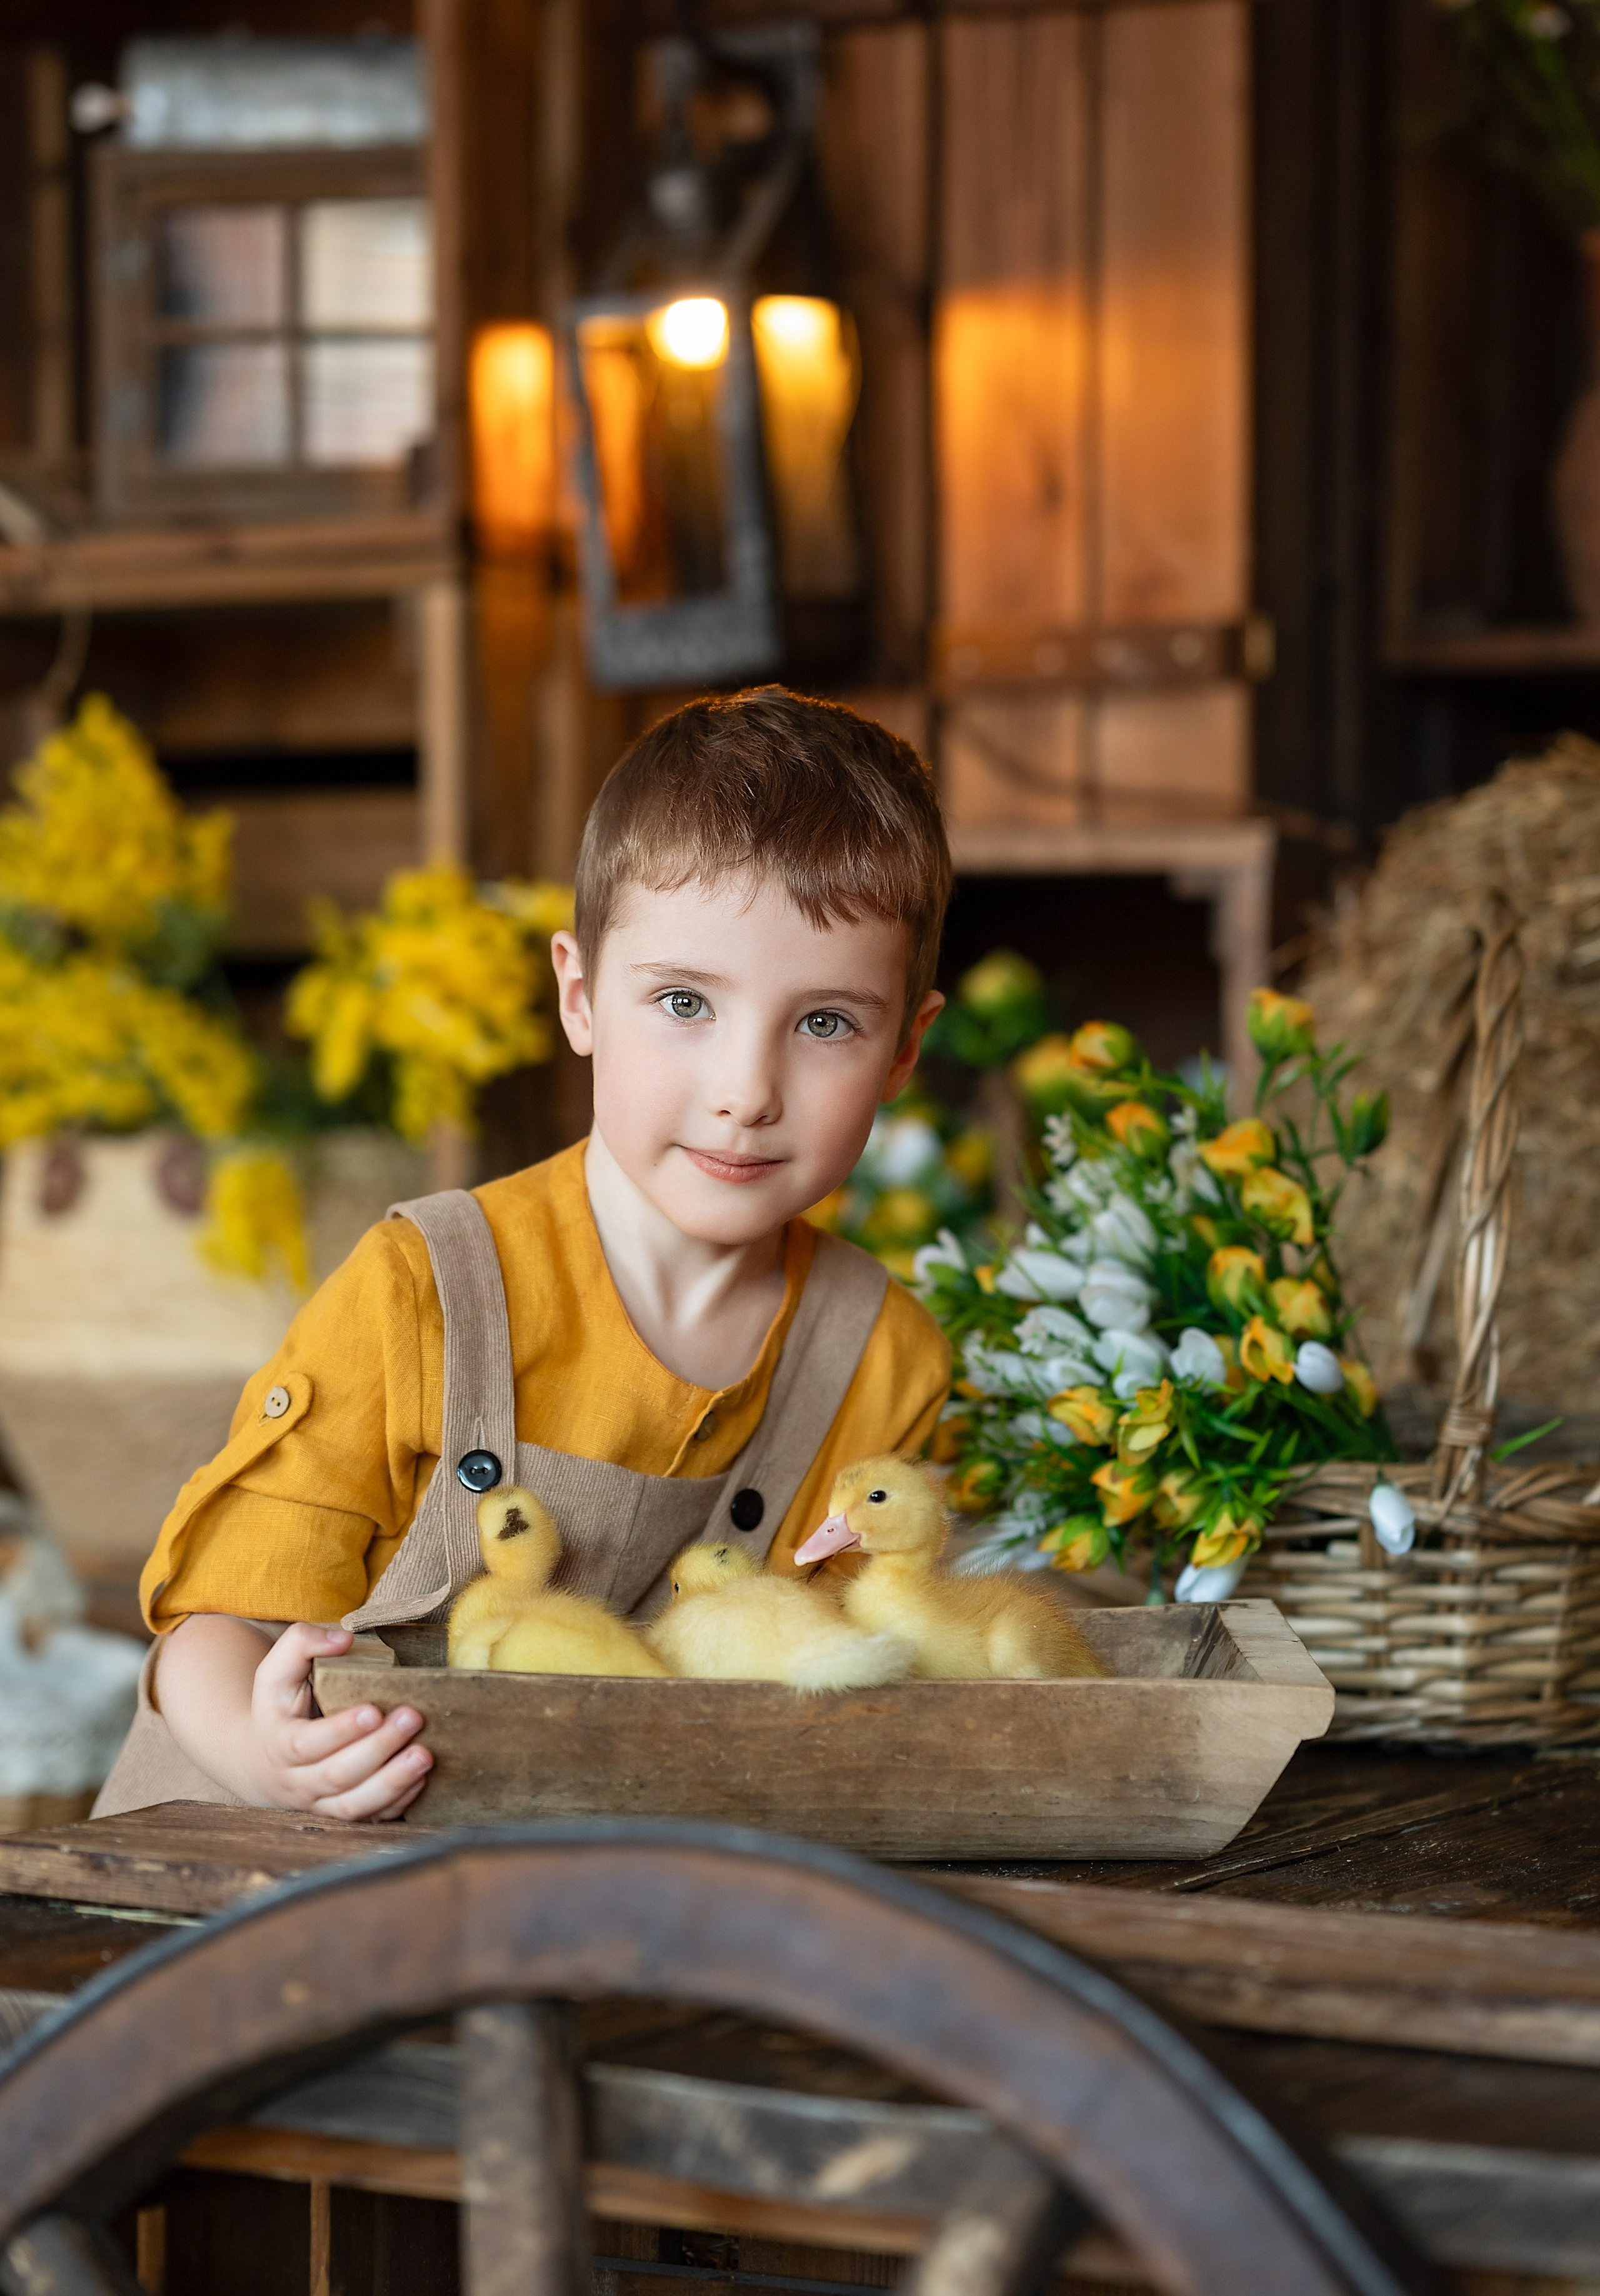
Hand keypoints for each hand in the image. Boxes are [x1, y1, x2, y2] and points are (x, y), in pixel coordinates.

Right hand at [247, 1623, 432, 1820]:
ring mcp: (320, 1804)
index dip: (340, 1731)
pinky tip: (420, 1778)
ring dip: (393, 1782)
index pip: (306, 1744)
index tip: (373, 1710)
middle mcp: (297, 1782)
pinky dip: (397, 1802)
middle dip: (378, 1748)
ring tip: (425, 1756)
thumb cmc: (279, 1707)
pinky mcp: (342, 1813)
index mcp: (279, 1744)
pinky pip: (371, 1817)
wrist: (263, 1760)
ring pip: (355, 1805)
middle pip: (338, 1775)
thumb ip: (301, 1643)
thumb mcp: (275, 1671)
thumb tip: (343, 1639)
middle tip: (413, 1718)